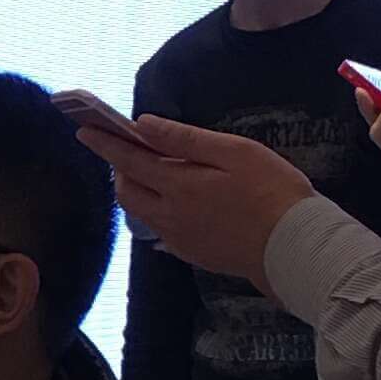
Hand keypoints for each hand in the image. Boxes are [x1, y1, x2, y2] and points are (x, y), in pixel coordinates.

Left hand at [71, 107, 312, 279]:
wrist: (296, 248)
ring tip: (153, 174)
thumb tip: (144, 124)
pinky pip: (162, 231)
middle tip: (129, 151)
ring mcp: (181, 239)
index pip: (129, 160)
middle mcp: (170, 216)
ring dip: (139, 191)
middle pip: (128, 192)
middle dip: (120, 170)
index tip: (84, 132)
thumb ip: (184, 140)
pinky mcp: (194, 255)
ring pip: (142, 214)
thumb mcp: (234, 152)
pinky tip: (177, 204)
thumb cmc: (272, 191)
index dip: (105, 144)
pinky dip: (158, 211)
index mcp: (178, 185)